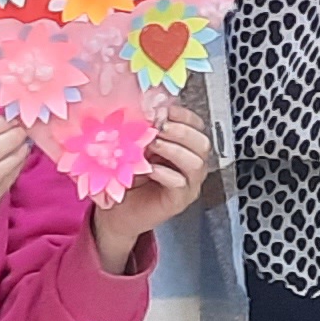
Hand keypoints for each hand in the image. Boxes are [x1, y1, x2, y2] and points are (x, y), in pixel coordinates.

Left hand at [93, 104, 210, 269]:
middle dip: (181, 131)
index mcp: (184, 147)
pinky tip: (150, 168)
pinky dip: (165, 173)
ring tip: (153, 145)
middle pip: (202, 143)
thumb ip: (143, 130)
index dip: (184, 116)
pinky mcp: (178, 201)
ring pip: (196, 164)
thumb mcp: (136, 147)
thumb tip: (146, 109)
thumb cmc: (128, 176)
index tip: (163, 110)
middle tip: (159, 127)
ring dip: (174, 150)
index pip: (196, 126)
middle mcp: (192, 165)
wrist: (117, 210)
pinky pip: (180, 184)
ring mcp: (188, 184)